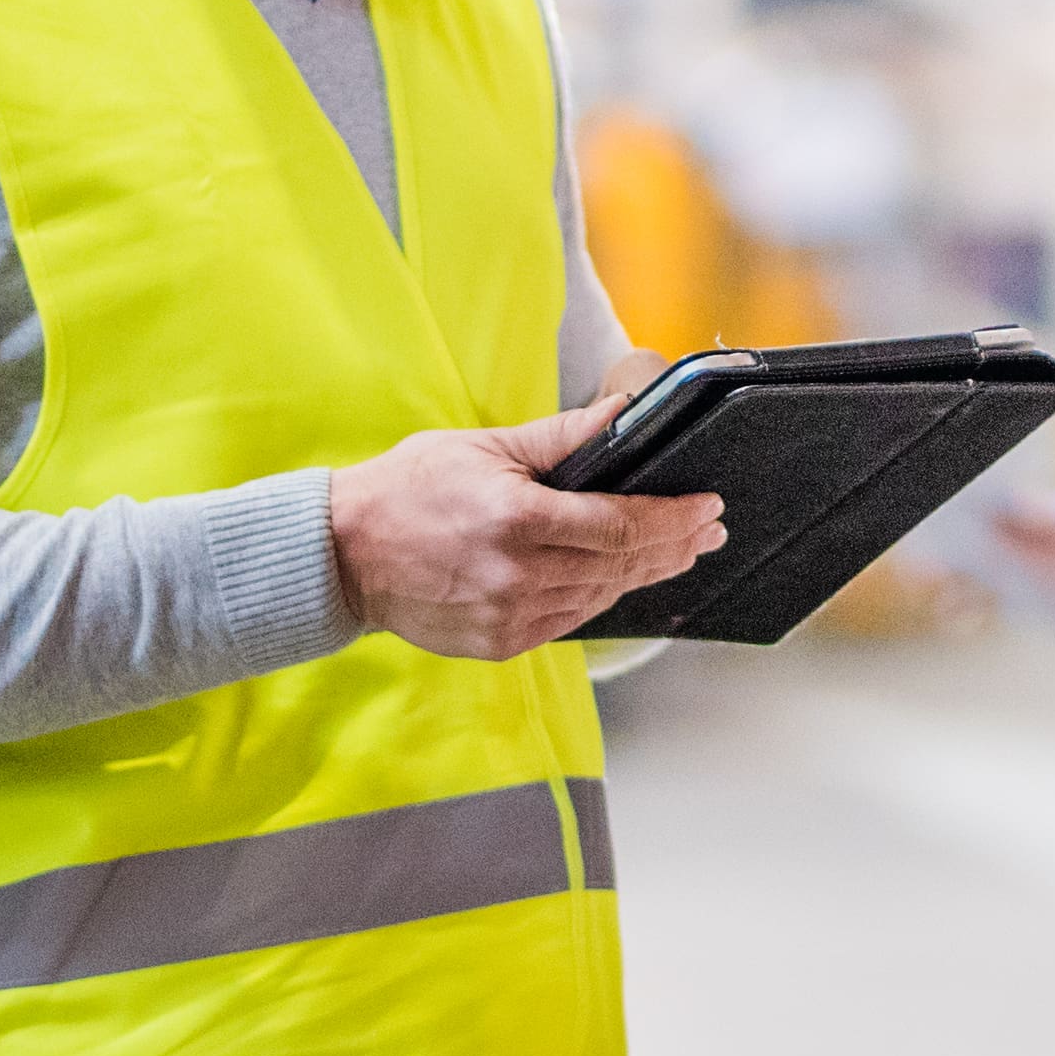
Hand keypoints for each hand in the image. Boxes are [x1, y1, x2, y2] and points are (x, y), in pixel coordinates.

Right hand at [328, 395, 725, 661]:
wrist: (344, 554)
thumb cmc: (410, 489)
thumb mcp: (485, 447)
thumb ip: (562, 437)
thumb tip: (624, 413)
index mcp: (516, 520)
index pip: (621, 526)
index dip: (674, 519)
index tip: (709, 506)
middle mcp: (517, 574)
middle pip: (623, 566)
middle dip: (676, 546)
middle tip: (711, 529)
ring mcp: (510, 615)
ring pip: (603, 596)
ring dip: (647, 573)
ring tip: (681, 551)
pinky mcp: (502, 642)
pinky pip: (572, 619)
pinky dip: (603, 596)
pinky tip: (623, 577)